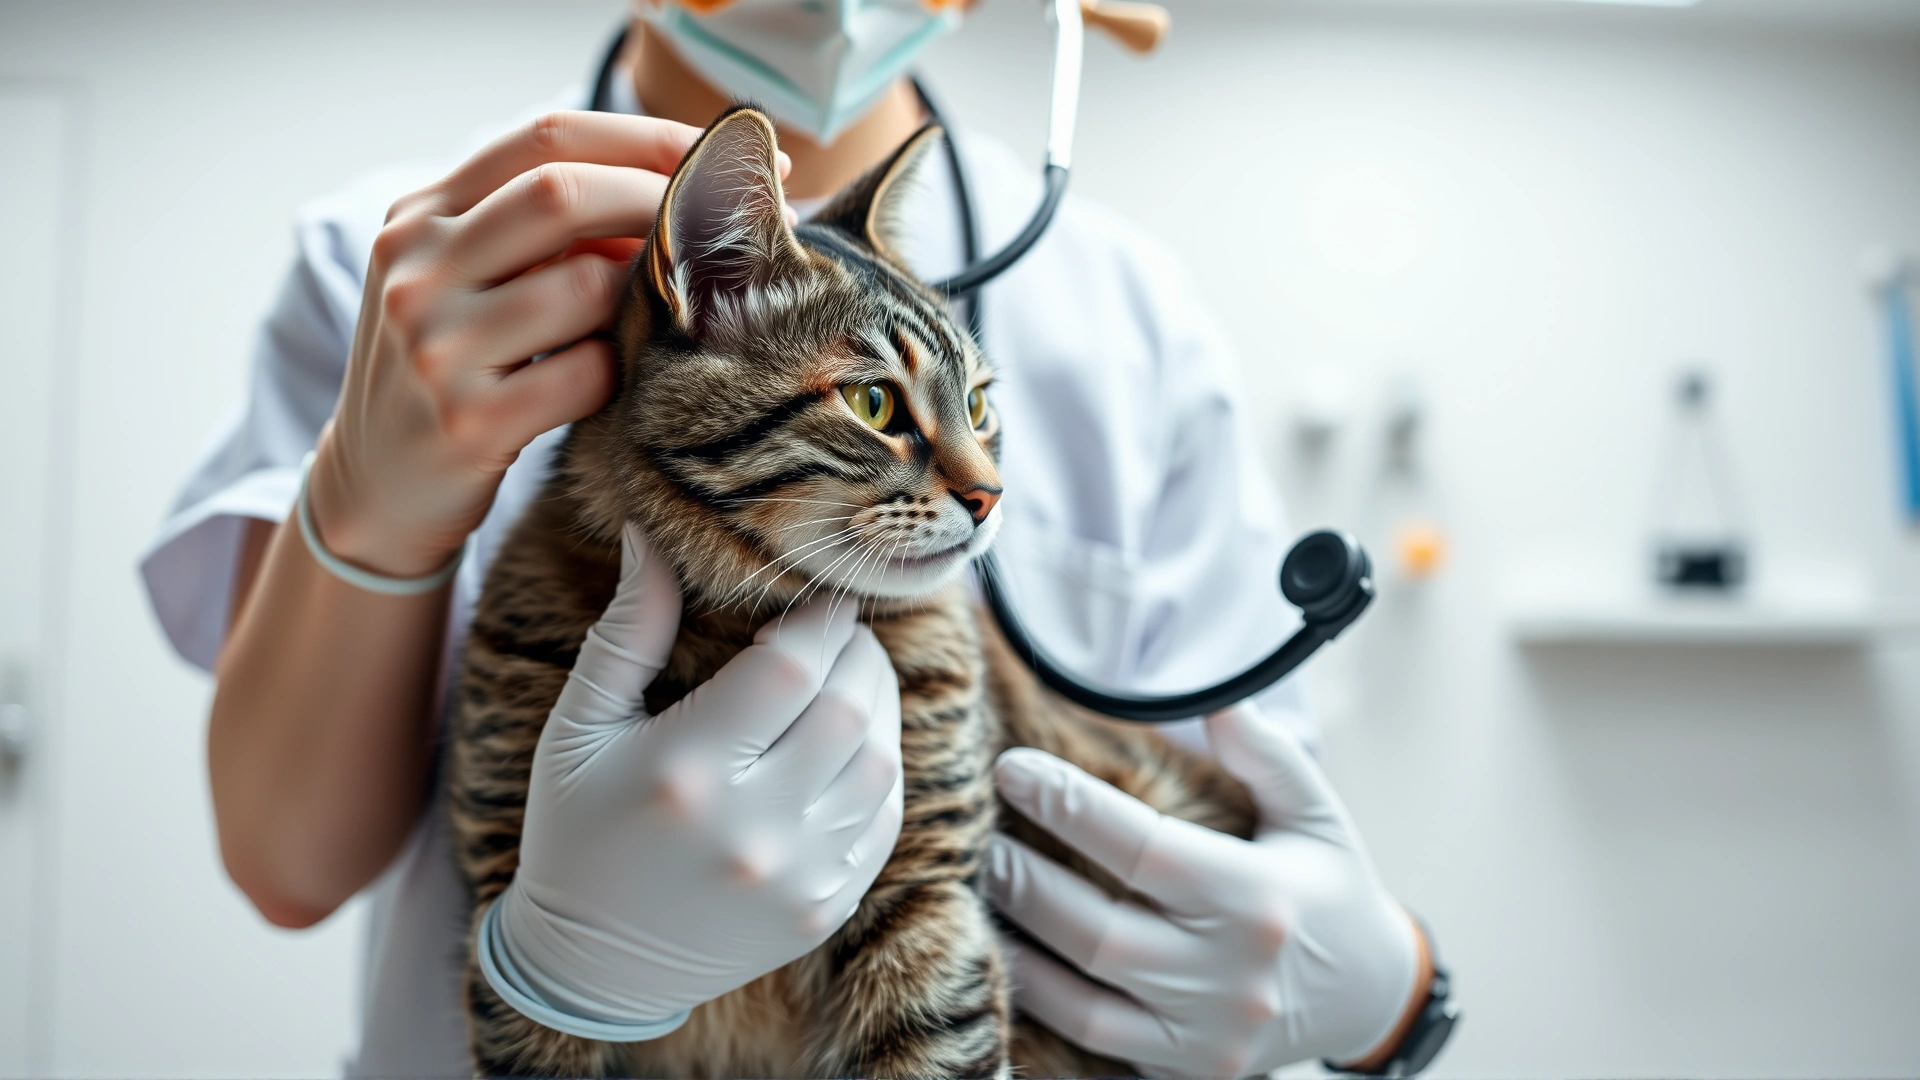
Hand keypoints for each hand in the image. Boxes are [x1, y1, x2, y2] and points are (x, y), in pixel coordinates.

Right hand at [309, 111, 778, 576]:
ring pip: (584, 286)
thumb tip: (672, 187)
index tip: (715, 154)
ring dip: (643, 299)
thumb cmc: (451, 371)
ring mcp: (434, 344)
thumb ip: (539, 231)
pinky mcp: (467, 421)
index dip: (645, 138)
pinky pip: (586, 374)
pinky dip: (620, 372)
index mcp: (419, 215)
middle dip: (658, 202)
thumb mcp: (465, 280)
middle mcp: (415, 267)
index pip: (545, 137)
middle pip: (563, 194)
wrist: (376, 489)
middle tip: (718, 230)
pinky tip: (617, 385)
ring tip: (659, 318)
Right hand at [483, 523, 904, 1033]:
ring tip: (852, 677)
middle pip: (848, 709)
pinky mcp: (823, 910)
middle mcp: (752, 829)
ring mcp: (796, 877)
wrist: (591, 966)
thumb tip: (653, 538)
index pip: (792, 666)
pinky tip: (854, 742)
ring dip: (877, 706)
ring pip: (881, 762)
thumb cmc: (577, 830)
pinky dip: (880, 768)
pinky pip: (883, 820)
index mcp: (686, 772)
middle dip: (857, 654)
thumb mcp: (581, 727)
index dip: (819, 619)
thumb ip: (629, 630)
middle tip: (842, 632)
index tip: (820, 598)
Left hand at [986, 704, 1421, 1077]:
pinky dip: (1045, 1002)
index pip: (1143, 849)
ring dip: (1021, 945)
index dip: (1070, 807)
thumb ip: (1266, 755)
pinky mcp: (1191, 1070)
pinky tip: (1008, 957)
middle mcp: (1231, 975)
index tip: (1012, 770)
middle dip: (1025, 883)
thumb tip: (1216, 700)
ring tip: (976, 893)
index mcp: (1258, 899)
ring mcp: (1208, 1034)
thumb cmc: (1330, 889)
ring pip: (1086, 997)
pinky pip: (1097, 1040)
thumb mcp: (1316, 813)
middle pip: (1099, 931)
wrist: (1371, 995)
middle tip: (974, 837)